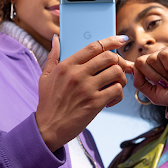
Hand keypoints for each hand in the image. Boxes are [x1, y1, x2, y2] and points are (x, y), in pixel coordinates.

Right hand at [37, 35, 132, 151]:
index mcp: (66, 65)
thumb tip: (56, 39)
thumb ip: (53, 56)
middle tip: (120, 68)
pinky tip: (110, 100)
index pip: (94, 46)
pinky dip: (118, 94)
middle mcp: (77, 74)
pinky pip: (117, 90)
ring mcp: (86, 88)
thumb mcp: (45, 77)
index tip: (121, 40)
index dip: (111, 41)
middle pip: (109, 57)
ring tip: (115, 85)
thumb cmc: (48, 103)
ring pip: (116, 72)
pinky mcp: (94, 103)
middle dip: (119, 61)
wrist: (47, 128)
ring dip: (121, 78)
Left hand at [132, 42, 167, 105]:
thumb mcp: (154, 94)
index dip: (130, 67)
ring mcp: (165, 52)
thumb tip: (132, 68)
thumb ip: (140, 83)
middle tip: (165, 83)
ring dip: (162, 73)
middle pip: (140, 61)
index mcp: (150, 70)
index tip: (127, 70)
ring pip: (151, 59)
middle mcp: (156, 59)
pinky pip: (162, 55)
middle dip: (151, 76)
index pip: (135, 65)